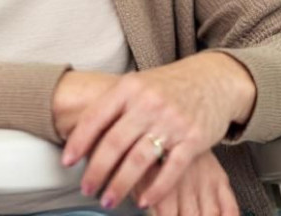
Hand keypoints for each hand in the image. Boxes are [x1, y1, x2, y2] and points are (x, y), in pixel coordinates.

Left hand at [60, 52, 254, 209]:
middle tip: (86, 189)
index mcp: (129, 88)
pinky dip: (155, 190)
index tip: (67, 162)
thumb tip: (81, 134)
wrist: (214, 79)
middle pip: (114, 144)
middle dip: (96, 171)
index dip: (78, 142)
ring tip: (109, 200)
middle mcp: (148, 103)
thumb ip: (114, 106)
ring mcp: (172, 121)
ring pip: (138, 160)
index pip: (96, 118)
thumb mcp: (138, 85)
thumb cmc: (169, 86)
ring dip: (120, 185)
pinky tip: (144, 202)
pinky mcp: (193, 139)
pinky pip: (170, 170)